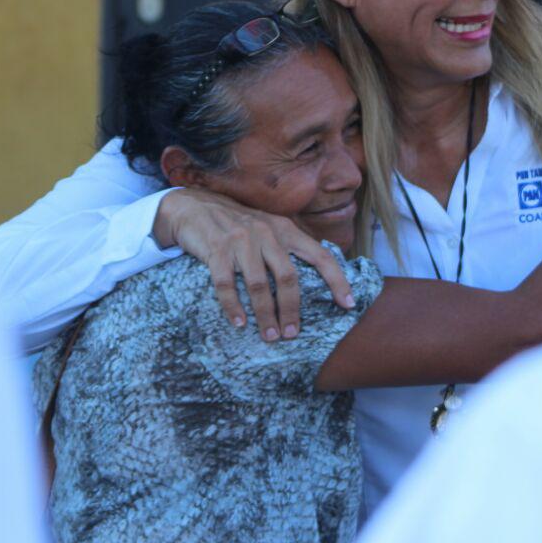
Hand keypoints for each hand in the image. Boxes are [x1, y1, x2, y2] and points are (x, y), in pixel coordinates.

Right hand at [154, 188, 353, 340]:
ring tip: (269, 336)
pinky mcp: (216, 249)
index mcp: (285, 229)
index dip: (337, 280)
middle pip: (288, 277)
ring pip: (259, 285)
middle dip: (292, 310)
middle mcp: (266, 233)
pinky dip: (233, 307)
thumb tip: (318, 274)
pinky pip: (226, 284)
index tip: (348, 304)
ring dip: (265, 315)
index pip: (320, 256)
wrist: (193, 207)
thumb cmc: (236, 224)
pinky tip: (238, 323)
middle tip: (292, 334)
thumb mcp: (267, 228)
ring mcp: (240, 240)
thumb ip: (288, 246)